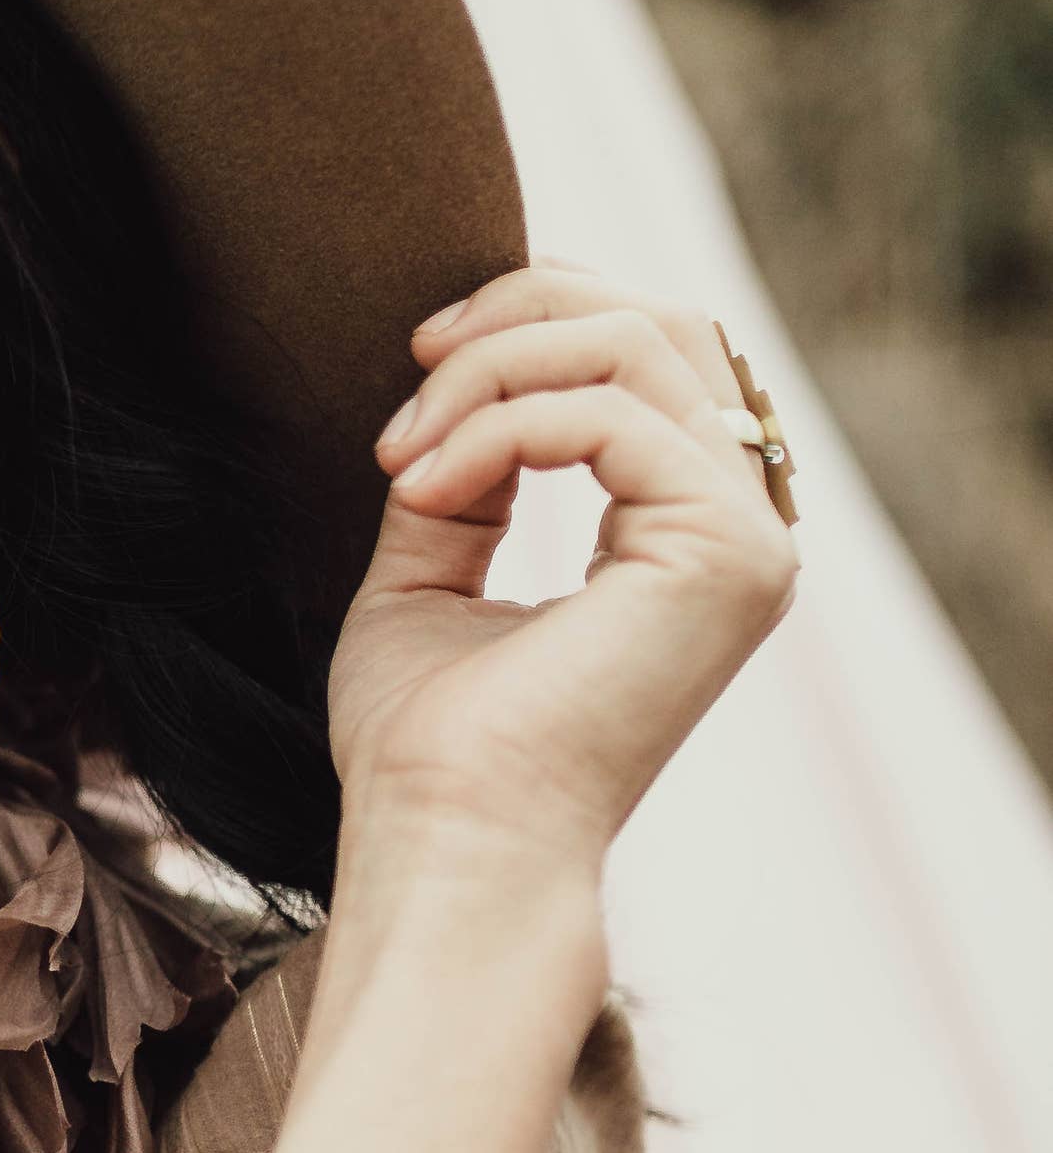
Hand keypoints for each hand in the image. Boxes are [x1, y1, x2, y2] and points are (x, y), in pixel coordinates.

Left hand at [325, 260, 796, 883]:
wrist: (446, 841)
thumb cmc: (429, 747)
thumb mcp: (432, 573)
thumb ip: (467, 475)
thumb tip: (462, 382)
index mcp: (686, 535)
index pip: (653, 353)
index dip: (535, 319)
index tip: (419, 364)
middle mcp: (740, 532)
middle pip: (664, 322)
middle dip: (522, 311)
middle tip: (417, 360)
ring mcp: (747, 541)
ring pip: (637, 345)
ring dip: (492, 372)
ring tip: (404, 454)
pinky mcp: (727, 552)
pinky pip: (608, 414)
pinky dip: (497, 427)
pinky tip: (422, 488)